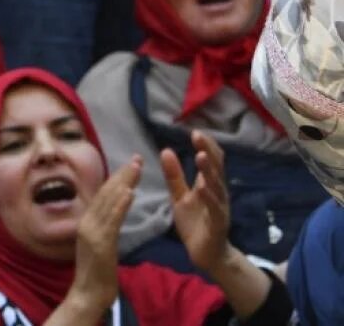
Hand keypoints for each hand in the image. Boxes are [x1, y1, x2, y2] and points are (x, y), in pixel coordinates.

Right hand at [63, 158, 141, 317]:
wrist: (87, 294)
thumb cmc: (97, 272)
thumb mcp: (99, 244)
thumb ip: (104, 226)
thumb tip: (112, 211)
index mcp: (86, 221)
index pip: (103, 194)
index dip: (117, 177)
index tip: (131, 164)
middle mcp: (86, 222)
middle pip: (105, 192)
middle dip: (122, 174)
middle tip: (137, 158)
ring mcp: (92, 232)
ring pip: (108, 202)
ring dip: (123, 183)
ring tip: (136, 168)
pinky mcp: (100, 243)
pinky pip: (112, 220)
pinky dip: (120, 205)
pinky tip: (129, 193)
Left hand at [163, 132, 233, 275]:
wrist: (207, 255)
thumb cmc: (195, 223)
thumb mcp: (180, 196)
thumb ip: (174, 176)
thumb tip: (166, 150)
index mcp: (209, 185)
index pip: (211, 161)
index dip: (205, 146)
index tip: (195, 131)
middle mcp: (218, 194)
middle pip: (215, 169)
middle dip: (208, 151)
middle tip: (198, 135)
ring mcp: (219, 209)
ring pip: (217, 187)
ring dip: (209, 171)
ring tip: (201, 155)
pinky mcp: (217, 225)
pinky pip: (215, 210)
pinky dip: (210, 198)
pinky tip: (203, 188)